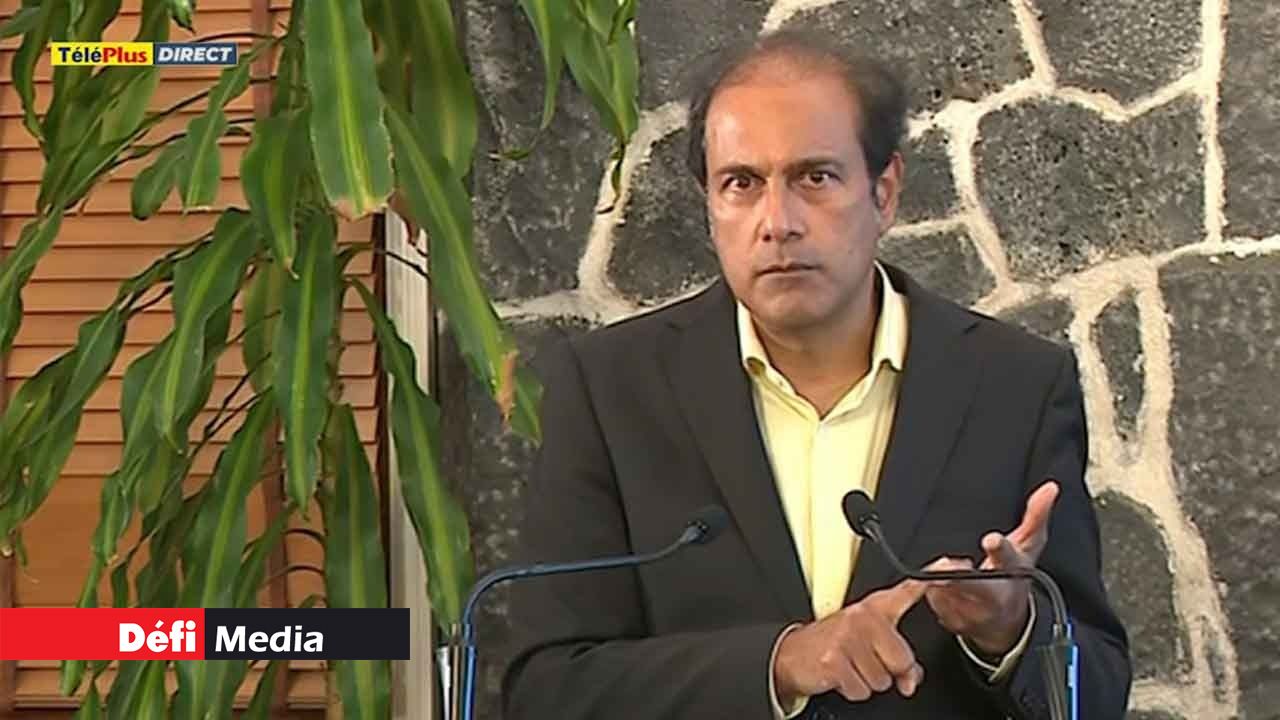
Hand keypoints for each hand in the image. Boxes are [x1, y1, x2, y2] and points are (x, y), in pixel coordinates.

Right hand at [773, 578, 926, 705]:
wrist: (792, 654)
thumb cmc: (835, 646)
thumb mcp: (869, 644)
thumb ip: (898, 657)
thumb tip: (911, 680)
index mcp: (875, 608)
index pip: (908, 590)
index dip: (930, 578)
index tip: (950, 565)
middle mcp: (864, 617)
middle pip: (902, 659)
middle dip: (889, 671)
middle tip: (867, 662)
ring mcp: (848, 637)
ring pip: (883, 680)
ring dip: (868, 681)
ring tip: (852, 666)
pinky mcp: (834, 659)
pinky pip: (862, 690)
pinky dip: (853, 690)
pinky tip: (841, 675)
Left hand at [924, 480, 1059, 655]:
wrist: (1006, 625)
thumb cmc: (1014, 578)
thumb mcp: (1029, 547)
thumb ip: (1035, 516)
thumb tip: (1049, 488)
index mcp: (1011, 570)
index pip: (1007, 556)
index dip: (1000, 548)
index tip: (992, 540)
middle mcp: (993, 595)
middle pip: (971, 583)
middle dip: (955, 573)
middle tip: (947, 565)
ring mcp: (972, 611)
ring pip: (945, 590)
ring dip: (941, 579)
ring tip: (949, 572)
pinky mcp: (952, 621)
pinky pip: (933, 600)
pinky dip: (933, 590)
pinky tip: (942, 586)